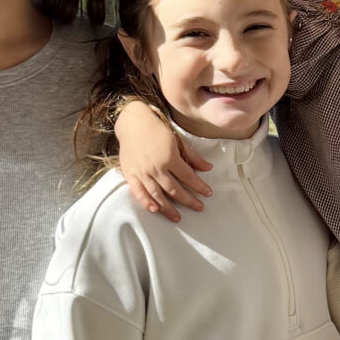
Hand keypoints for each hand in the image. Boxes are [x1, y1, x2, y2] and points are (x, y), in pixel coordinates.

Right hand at [116, 98, 211, 220]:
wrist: (132, 122)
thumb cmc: (157, 129)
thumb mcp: (178, 140)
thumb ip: (192, 156)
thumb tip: (208, 168)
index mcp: (169, 157)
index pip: (188, 177)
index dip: (199, 186)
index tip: (208, 193)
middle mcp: (156, 167)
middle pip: (174, 189)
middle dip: (188, 200)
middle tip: (199, 208)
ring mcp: (142, 172)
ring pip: (157, 194)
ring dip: (168, 208)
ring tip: (178, 217)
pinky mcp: (130, 174)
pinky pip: (138, 191)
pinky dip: (146, 202)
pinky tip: (154, 210)